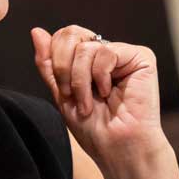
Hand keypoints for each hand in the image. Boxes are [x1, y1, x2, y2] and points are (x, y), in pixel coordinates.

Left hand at [30, 25, 165, 164]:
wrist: (116, 148)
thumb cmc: (93, 128)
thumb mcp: (61, 94)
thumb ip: (49, 63)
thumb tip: (36, 31)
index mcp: (87, 60)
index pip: (62, 37)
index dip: (55, 60)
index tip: (62, 91)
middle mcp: (105, 52)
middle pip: (71, 34)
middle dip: (64, 68)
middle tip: (70, 94)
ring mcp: (123, 54)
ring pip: (86, 48)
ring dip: (80, 81)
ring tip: (89, 103)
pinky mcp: (141, 57)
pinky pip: (106, 52)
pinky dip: (100, 77)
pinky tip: (108, 93)